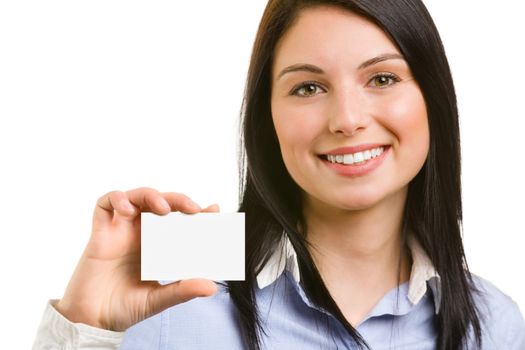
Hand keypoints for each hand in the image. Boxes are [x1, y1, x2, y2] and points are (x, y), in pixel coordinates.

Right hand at [55, 187, 218, 330]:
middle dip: (178, 200)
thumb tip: (212, 286)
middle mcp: (140, 233)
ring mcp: (120, 230)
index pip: (179, 219)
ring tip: (164, 208)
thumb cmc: (124, 307)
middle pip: (160, 203)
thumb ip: (182, 290)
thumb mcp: (158, 299)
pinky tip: (127, 209)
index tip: (213, 211)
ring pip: (136, 197)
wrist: (92, 320)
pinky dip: (117, 199)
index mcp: (157, 245)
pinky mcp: (100, 231)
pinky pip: (105, 204)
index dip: (195, 212)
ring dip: (151, 195)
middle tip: (193, 208)